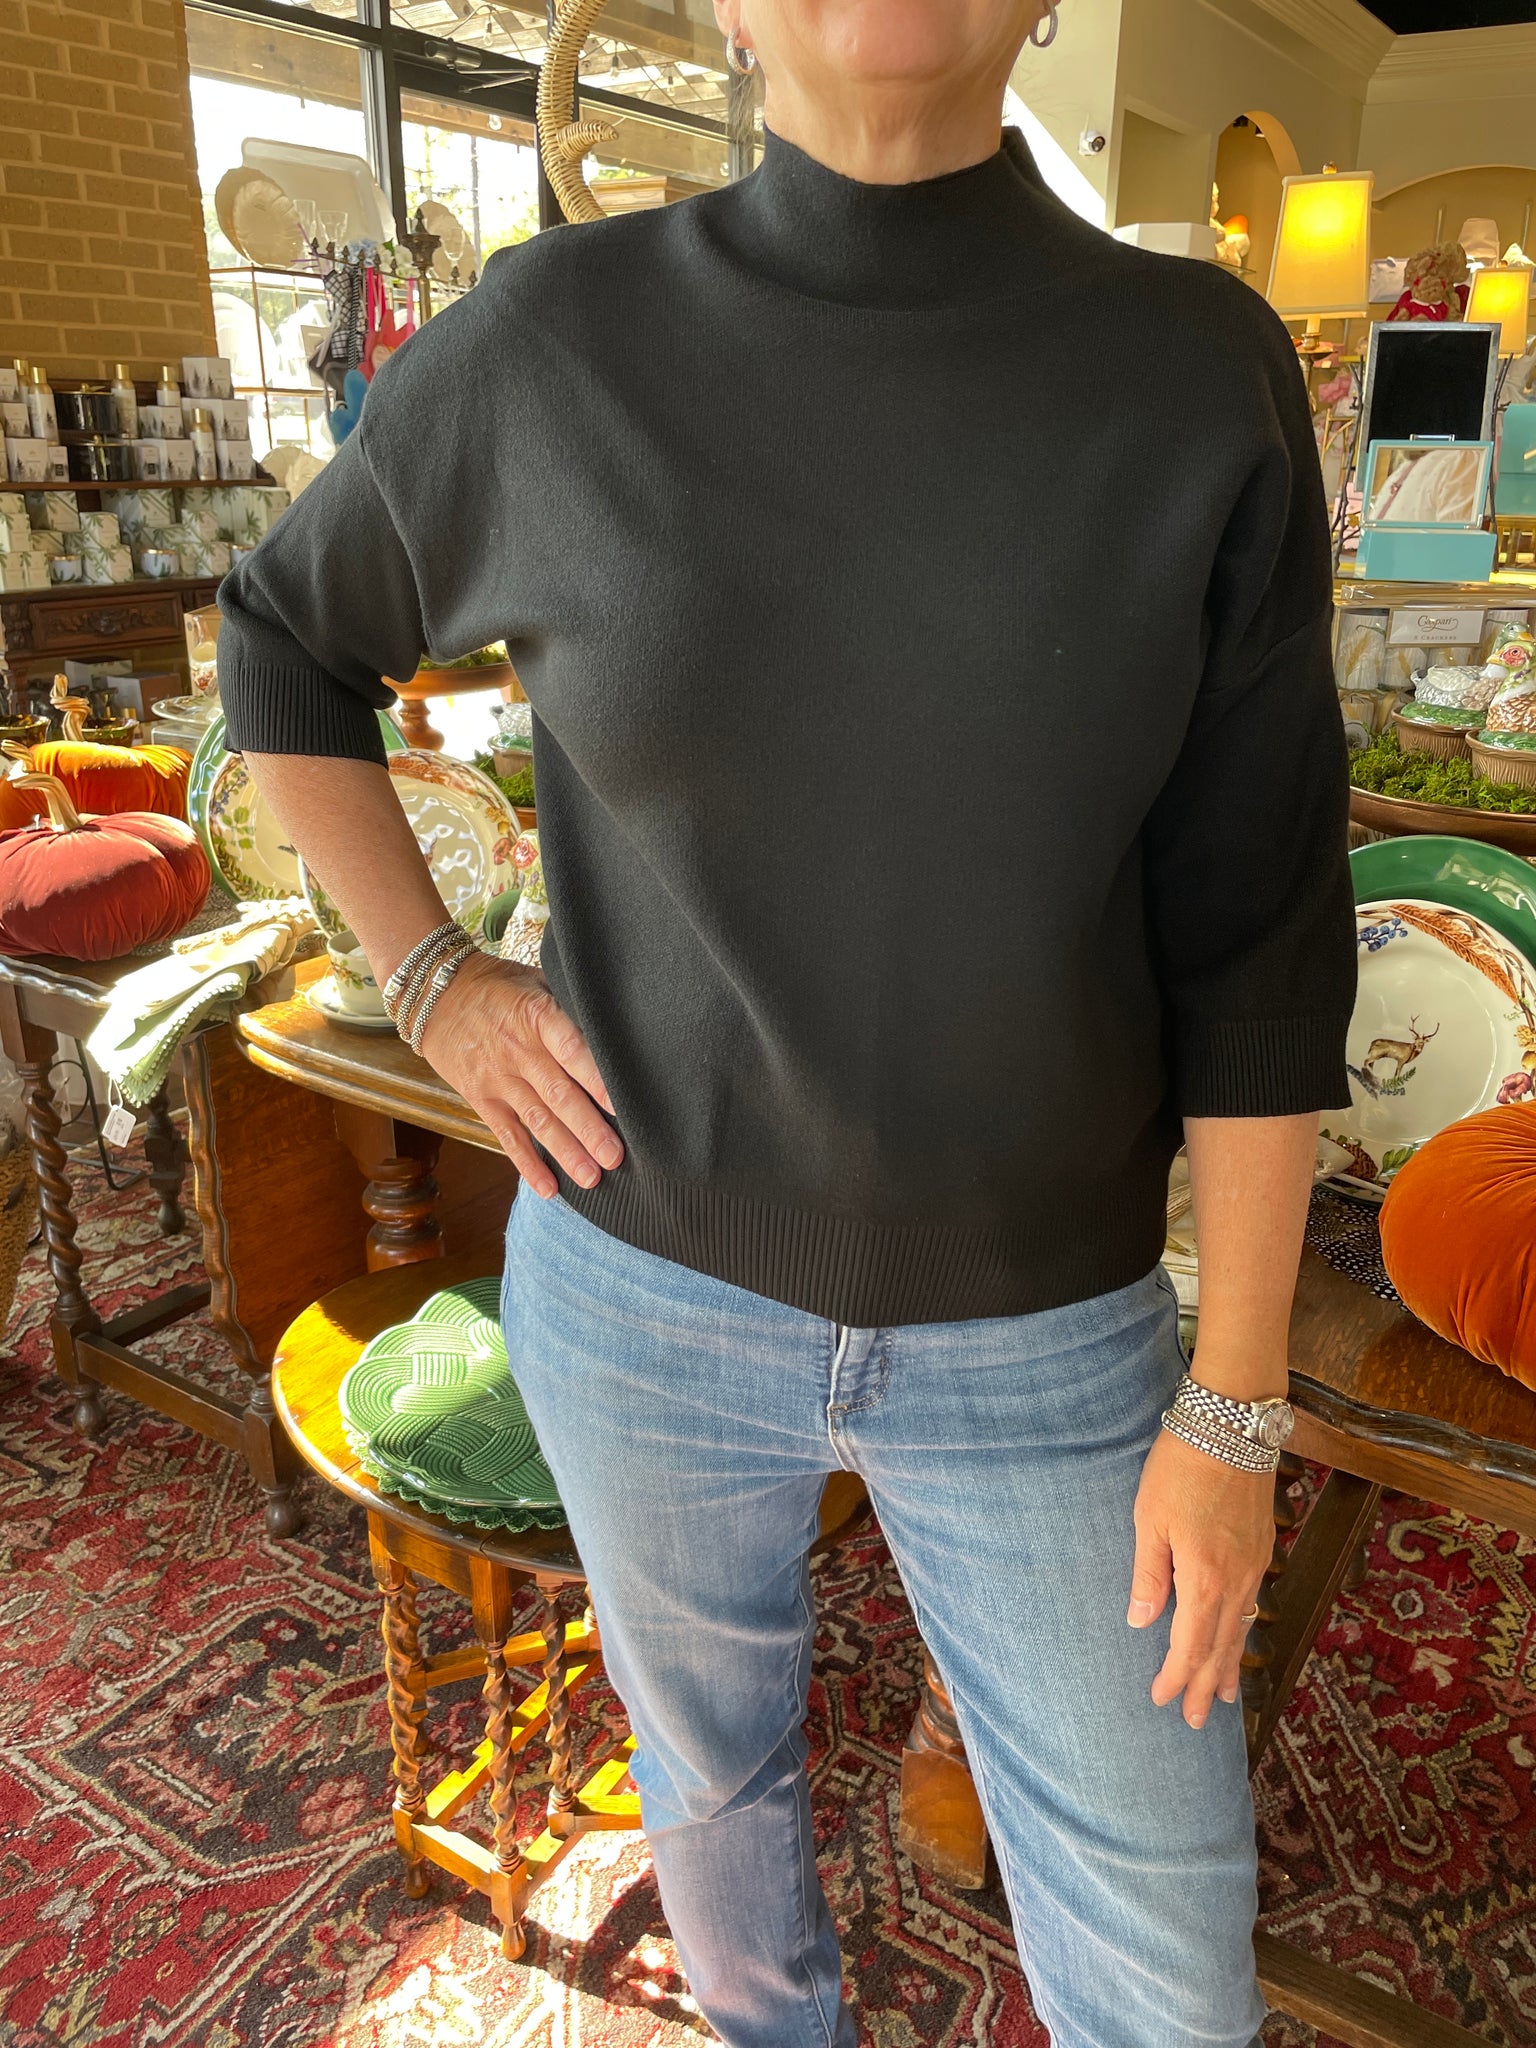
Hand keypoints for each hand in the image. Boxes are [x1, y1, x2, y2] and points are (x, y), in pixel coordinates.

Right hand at [417, 950, 622, 1197]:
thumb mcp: (536, 979)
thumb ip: (568, 1006)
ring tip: (592, 1178)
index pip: (571, 1049)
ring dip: (565, 1152)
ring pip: (537, 1120)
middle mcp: (518, 1050)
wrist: (434, 993)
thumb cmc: (497, 985)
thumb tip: (611, 1032)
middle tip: (615, 1157)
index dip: (596, 1079)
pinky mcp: (481, 1098)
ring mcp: (497, 1078)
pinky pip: (507, 1135)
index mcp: (537, 1015)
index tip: (622, 1106)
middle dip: (589, 1128)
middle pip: (558, 1094)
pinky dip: (527, 1163)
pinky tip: (548, 1187)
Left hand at [1126, 1427, 1273, 1728]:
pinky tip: (1238, 1634)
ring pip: (1242, 1627)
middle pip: (1222, 1647)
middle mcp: (1237, 1579)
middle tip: (1198, 1720)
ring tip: (1226, 1696)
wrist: (1233, 1423)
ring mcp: (1255, 1563)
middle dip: (1207, 1686)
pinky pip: (1253, 1602)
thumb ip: (1149, 1574)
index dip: (1176, 1678)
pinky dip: (1244, 1629)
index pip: (1189, 1646)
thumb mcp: (1149, 1518)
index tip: (1162, 1702)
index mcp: (1204, 1578)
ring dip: (1230, 1664)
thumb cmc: (1182, 1465)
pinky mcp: (1264, 1545)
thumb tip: (1140, 1622)